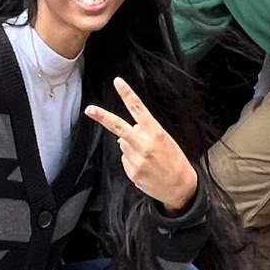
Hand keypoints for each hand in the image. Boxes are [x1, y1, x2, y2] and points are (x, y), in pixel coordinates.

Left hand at [85, 76, 199, 210]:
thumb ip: (145, 133)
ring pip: (123, 145)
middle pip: (119, 127)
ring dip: (131, 147)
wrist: (180, 187)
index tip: (118, 82)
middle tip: (89, 109)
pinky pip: (125, 160)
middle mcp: (144, 145)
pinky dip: (132, 161)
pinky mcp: (132, 173)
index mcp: (155, 132)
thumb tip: (122, 135)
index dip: (127, 94)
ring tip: (148, 157)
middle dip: (102, 117)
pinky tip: (145, 167)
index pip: (138, 109)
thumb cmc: (175, 160)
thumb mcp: (165, 140)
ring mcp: (136, 160)